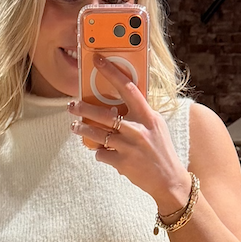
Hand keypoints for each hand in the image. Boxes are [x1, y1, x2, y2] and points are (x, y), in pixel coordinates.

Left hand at [68, 58, 192, 215]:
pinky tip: (104, 154)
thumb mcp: (156, 128)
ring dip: (82, 129)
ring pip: (96, 134)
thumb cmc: (161, 152)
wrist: (169, 182)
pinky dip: (100, 153)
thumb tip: (116, 104)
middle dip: (83, 108)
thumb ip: (140, 115)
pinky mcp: (122, 163)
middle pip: (103, 114)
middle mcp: (138, 129)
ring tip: (75, 127)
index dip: (111, 72)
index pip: (128, 88)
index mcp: (148, 116)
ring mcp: (129, 147)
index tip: (97, 60)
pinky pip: (101, 154)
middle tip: (71, 105)